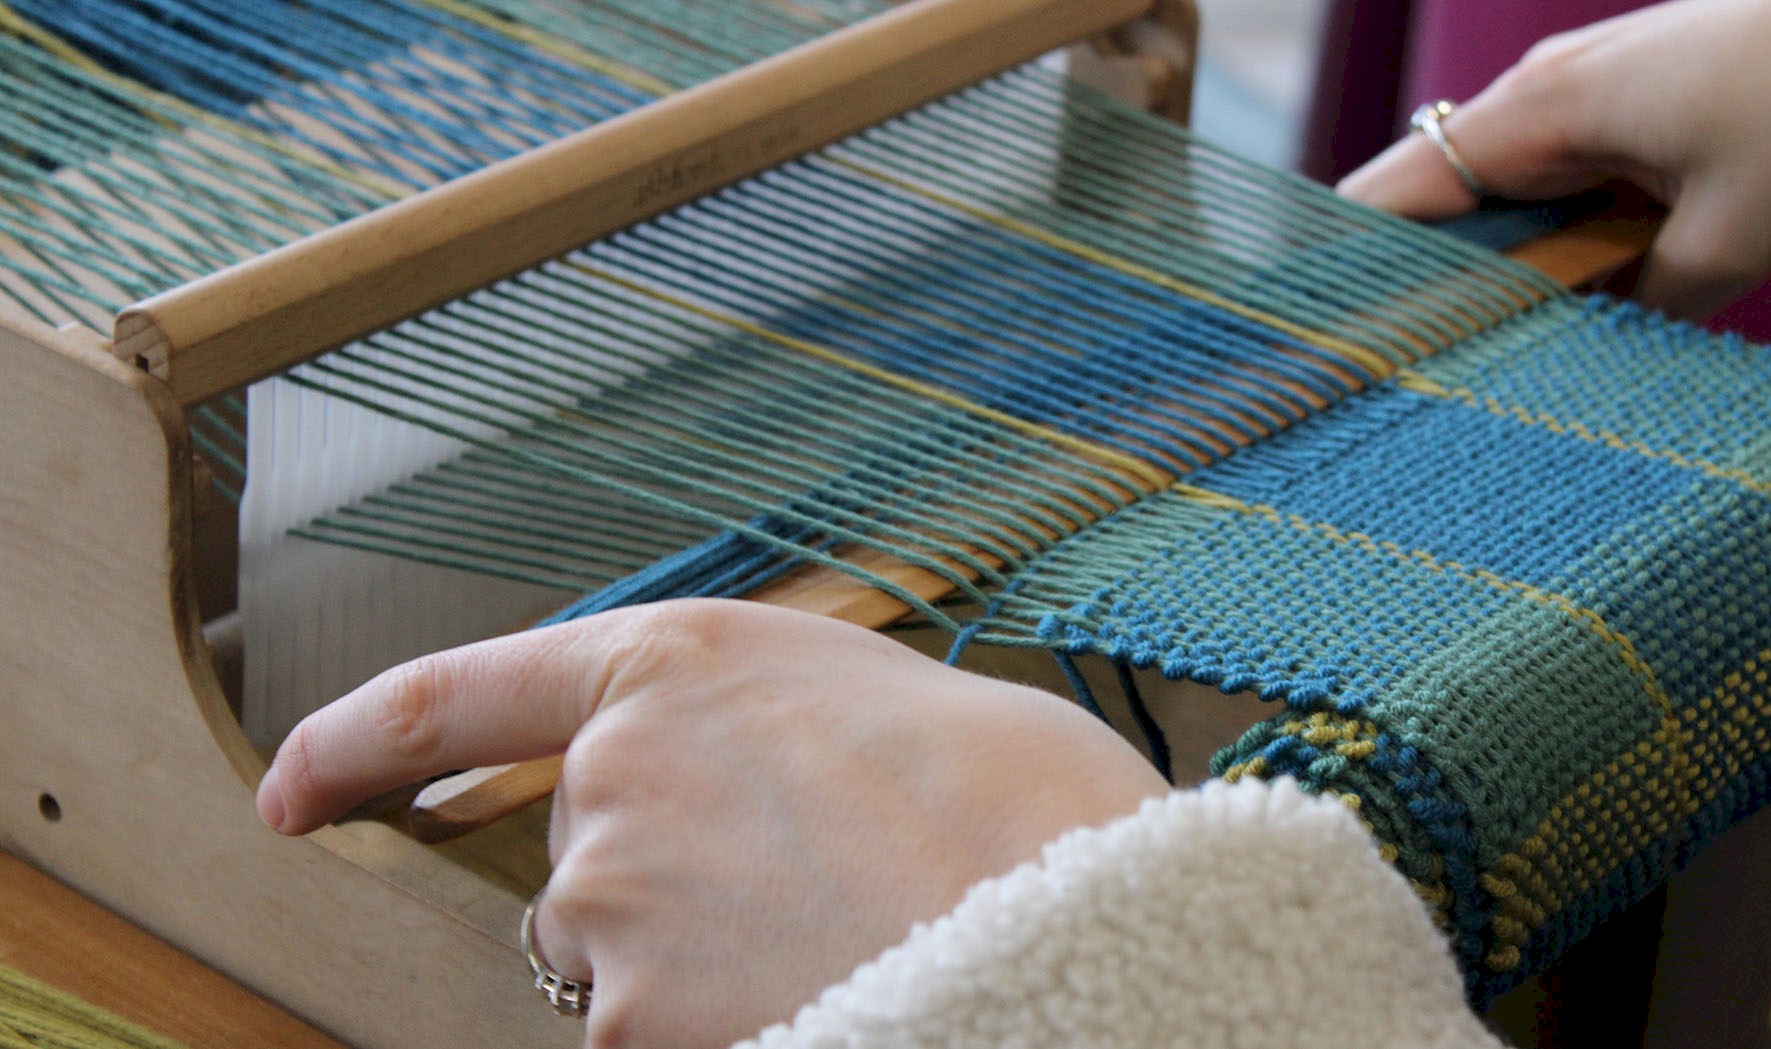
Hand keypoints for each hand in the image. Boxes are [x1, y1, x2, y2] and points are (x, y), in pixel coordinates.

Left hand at [256, 600, 1168, 1047]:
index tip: (292, 787)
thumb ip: (752, 737)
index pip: (451, 696)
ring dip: (695, 966)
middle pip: (579, 862)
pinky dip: (716, 1023)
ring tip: (832, 936)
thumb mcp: (867, 702)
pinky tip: (814, 985)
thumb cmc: (1002, 791)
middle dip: (659, 888)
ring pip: (617, 962)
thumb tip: (739, 806)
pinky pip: (651, 1033)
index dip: (352, 742)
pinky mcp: (631, 1019)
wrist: (1053, 894)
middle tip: (804, 891)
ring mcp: (610, 903)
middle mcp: (611, 777)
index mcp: (670, 668)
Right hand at [1338, 0, 1770, 317]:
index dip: (1352, 260)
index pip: (1398, 189)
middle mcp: (1551, 95)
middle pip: (1440, 200)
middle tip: (1406, 369)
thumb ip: (1631, 307)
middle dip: (1419, 279)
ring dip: (1499, 270)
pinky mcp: (1641, 116)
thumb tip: (1580, 354)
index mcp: (1545, 108)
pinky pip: (1565, 191)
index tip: (1320, 333)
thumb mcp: (1725, 243)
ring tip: (1482, 352)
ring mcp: (1595, 101)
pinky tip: (1572, 304)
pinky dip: (1558, 248)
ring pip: (1504, 202)